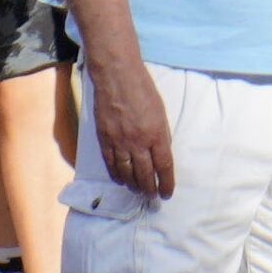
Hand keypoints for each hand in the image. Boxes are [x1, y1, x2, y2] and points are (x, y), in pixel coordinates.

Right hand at [87, 55, 175, 196]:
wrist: (117, 76)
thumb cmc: (143, 89)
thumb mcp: (161, 111)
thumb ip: (161, 134)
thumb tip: (160, 153)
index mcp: (156, 134)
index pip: (163, 166)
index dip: (166, 183)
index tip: (167, 193)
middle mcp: (138, 142)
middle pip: (145, 175)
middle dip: (149, 189)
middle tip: (152, 197)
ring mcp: (119, 142)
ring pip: (126, 173)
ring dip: (133, 185)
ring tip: (137, 190)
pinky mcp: (104, 139)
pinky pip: (110, 164)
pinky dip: (116, 175)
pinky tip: (120, 180)